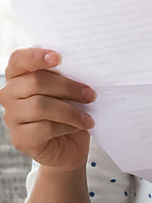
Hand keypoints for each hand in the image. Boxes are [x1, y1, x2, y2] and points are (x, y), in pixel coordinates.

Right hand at [0, 48, 95, 172]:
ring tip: (88, 117)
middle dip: (68, 87)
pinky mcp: (20, 138)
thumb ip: (65, 76)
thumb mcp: (67, 90)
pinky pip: (43, 128)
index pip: (19, 59)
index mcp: (18, 76)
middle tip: (90, 94)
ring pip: (40, 106)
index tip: (59, 58)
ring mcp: (12, 117)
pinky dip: (66, 126)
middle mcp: (9, 94)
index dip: (36, 56)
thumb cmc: (68, 110)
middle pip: (35, 82)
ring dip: (70, 111)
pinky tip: (78, 127)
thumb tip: (81, 67)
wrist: (70, 146)